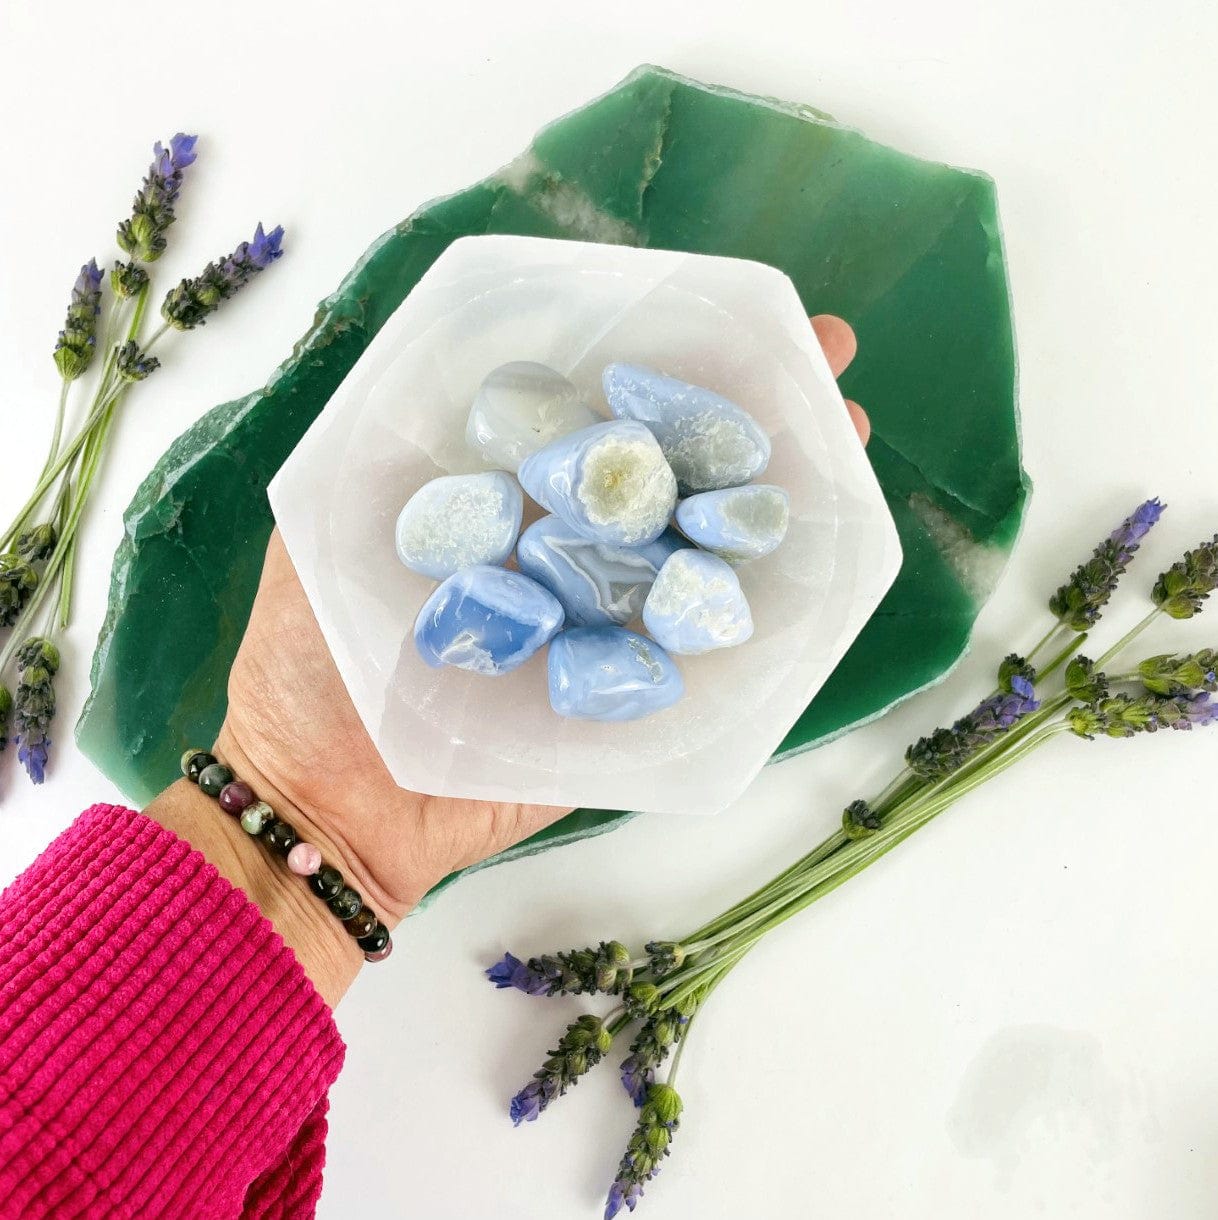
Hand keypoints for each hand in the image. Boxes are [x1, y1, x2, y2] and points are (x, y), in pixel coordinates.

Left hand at [147, 316, 868, 1005]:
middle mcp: (560, 557)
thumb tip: (456, 358)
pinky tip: (813, 556)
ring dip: (770, 497)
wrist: (329, 810)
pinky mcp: (624, 700)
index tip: (717, 316)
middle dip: (743, 416)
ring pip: (696, 552)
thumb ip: (378, 451)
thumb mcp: (323, 533)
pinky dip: (756, 609)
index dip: (654, 365)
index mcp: (497, 508)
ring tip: (843, 437)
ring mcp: (601, 627)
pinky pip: (697, 653)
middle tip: (823, 358)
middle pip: (663, 475)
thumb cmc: (308, 672)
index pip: (589, 418)